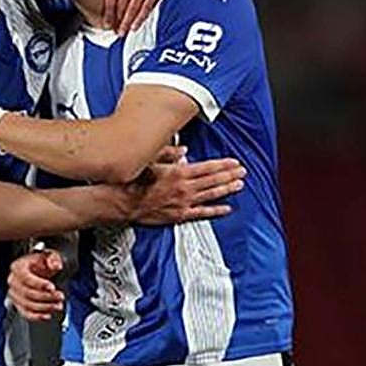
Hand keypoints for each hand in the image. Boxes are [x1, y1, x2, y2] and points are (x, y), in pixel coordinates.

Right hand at [8, 249, 65, 321]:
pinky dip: (37, 316)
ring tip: (57, 305)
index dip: (39, 284)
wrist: (38, 269)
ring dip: (45, 307)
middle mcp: (13, 281)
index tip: (51, 287)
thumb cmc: (41, 263)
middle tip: (59, 296)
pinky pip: (25, 313)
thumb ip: (53, 259)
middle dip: (46, 297)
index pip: (26, 277)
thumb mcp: (49, 256)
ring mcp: (14, 294)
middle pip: (28, 293)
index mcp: (18, 267)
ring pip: (27, 305)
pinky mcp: (18, 304)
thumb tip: (56, 264)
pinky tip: (47, 314)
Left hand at [84, 0, 177, 33]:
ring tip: (124, 32)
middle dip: (118, 22)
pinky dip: (141, 17)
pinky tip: (136, 24)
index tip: (107, 24)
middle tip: (116, 33)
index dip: (108, 14)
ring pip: (134, 8)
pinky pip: (147, 6)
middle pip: (122, 6)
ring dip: (128, 23)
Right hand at [126, 149, 244, 224]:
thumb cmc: (133, 181)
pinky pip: (202, 213)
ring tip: (239, 185)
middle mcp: (185, 188)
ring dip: (227, 189)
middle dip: (230, 175)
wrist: (123, 202)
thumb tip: (183, 150)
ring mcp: (184, 202)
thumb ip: (168, 154)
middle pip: (213, 180)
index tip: (234, 163)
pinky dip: (215, 210)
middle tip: (242, 172)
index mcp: (179, 172)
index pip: (208, 167)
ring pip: (211, 195)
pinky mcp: (179, 215)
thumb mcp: (150, 161)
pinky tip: (226, 208)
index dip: (223, 165)